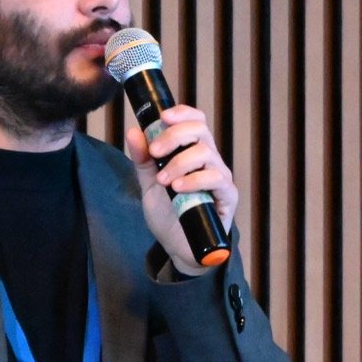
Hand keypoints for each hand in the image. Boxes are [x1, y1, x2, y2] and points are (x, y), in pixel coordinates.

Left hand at [123, 105, 237, 274]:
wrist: (179, 247)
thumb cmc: (169, 214)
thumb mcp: (149, 185)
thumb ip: (142, 160)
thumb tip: (134, 132)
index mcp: (192, 152)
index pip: (195, 121)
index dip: (182, 113)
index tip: (162, 117)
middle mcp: (209, 160)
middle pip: (200, 130)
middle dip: (174, 136)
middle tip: (155, 152)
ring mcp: (220, 177)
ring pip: (206, 153)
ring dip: (179, 162)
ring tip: (163, 180)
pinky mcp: (227, 196)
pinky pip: (216, 178)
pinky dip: (195, 180)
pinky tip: (178, 188)